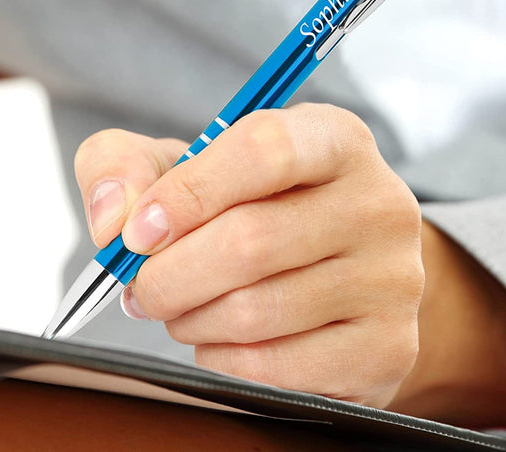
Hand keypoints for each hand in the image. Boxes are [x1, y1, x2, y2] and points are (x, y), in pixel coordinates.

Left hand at [74, 104, 423, 406]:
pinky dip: (221, 358)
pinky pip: (274, 368)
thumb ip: (126, 165)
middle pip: (250, 240)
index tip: (137, 230)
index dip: (188, 191)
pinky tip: (217, 337)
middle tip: (141, 284)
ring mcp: (391, 279)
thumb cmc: (253, 206)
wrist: (340, 267)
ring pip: (256, 311)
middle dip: (168, 273)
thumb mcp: (189, 164)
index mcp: (335, 138)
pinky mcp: (386, 347)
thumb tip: (114, 218)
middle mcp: (378, 202)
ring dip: (189, 317)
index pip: (263, 150)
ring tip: (179, 306)